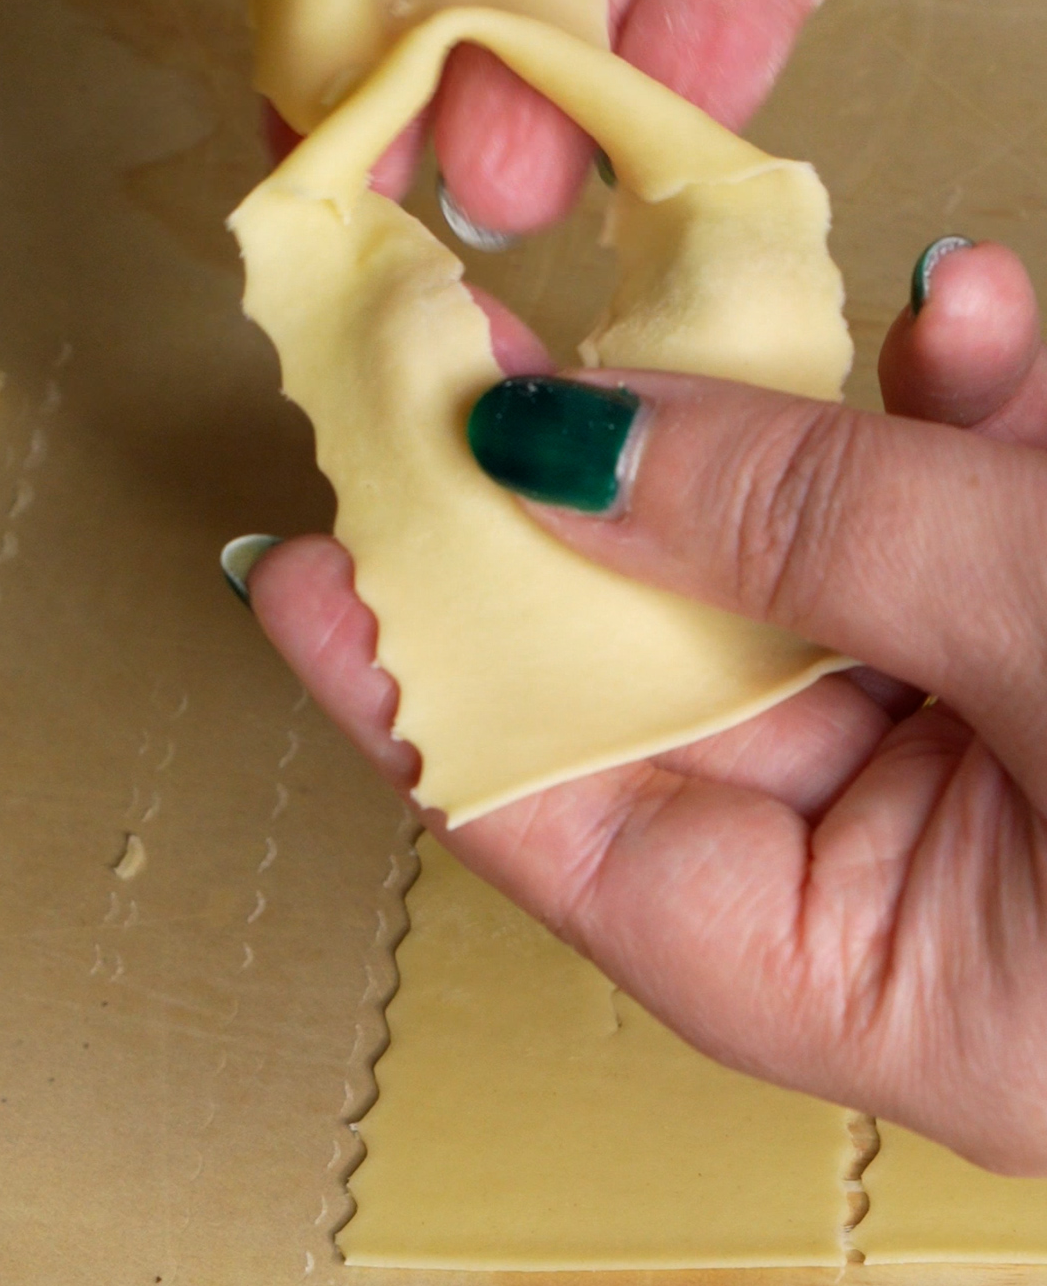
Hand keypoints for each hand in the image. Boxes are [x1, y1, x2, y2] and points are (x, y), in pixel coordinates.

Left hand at [244, 240, 1046, 1175]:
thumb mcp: (1042, 632)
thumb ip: (810, 530)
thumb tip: (553, 449)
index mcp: (885, 990)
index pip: (584, 843)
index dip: (435, 696)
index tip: (312, 569)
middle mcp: (922, 893)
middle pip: (684, 687)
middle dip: (590, 512)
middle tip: (468, 369)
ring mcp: (997, 768)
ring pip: (825, 582)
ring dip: (797, 429)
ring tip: (708, 295)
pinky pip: (968, 528)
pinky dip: (959, 419)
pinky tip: (959, 320)